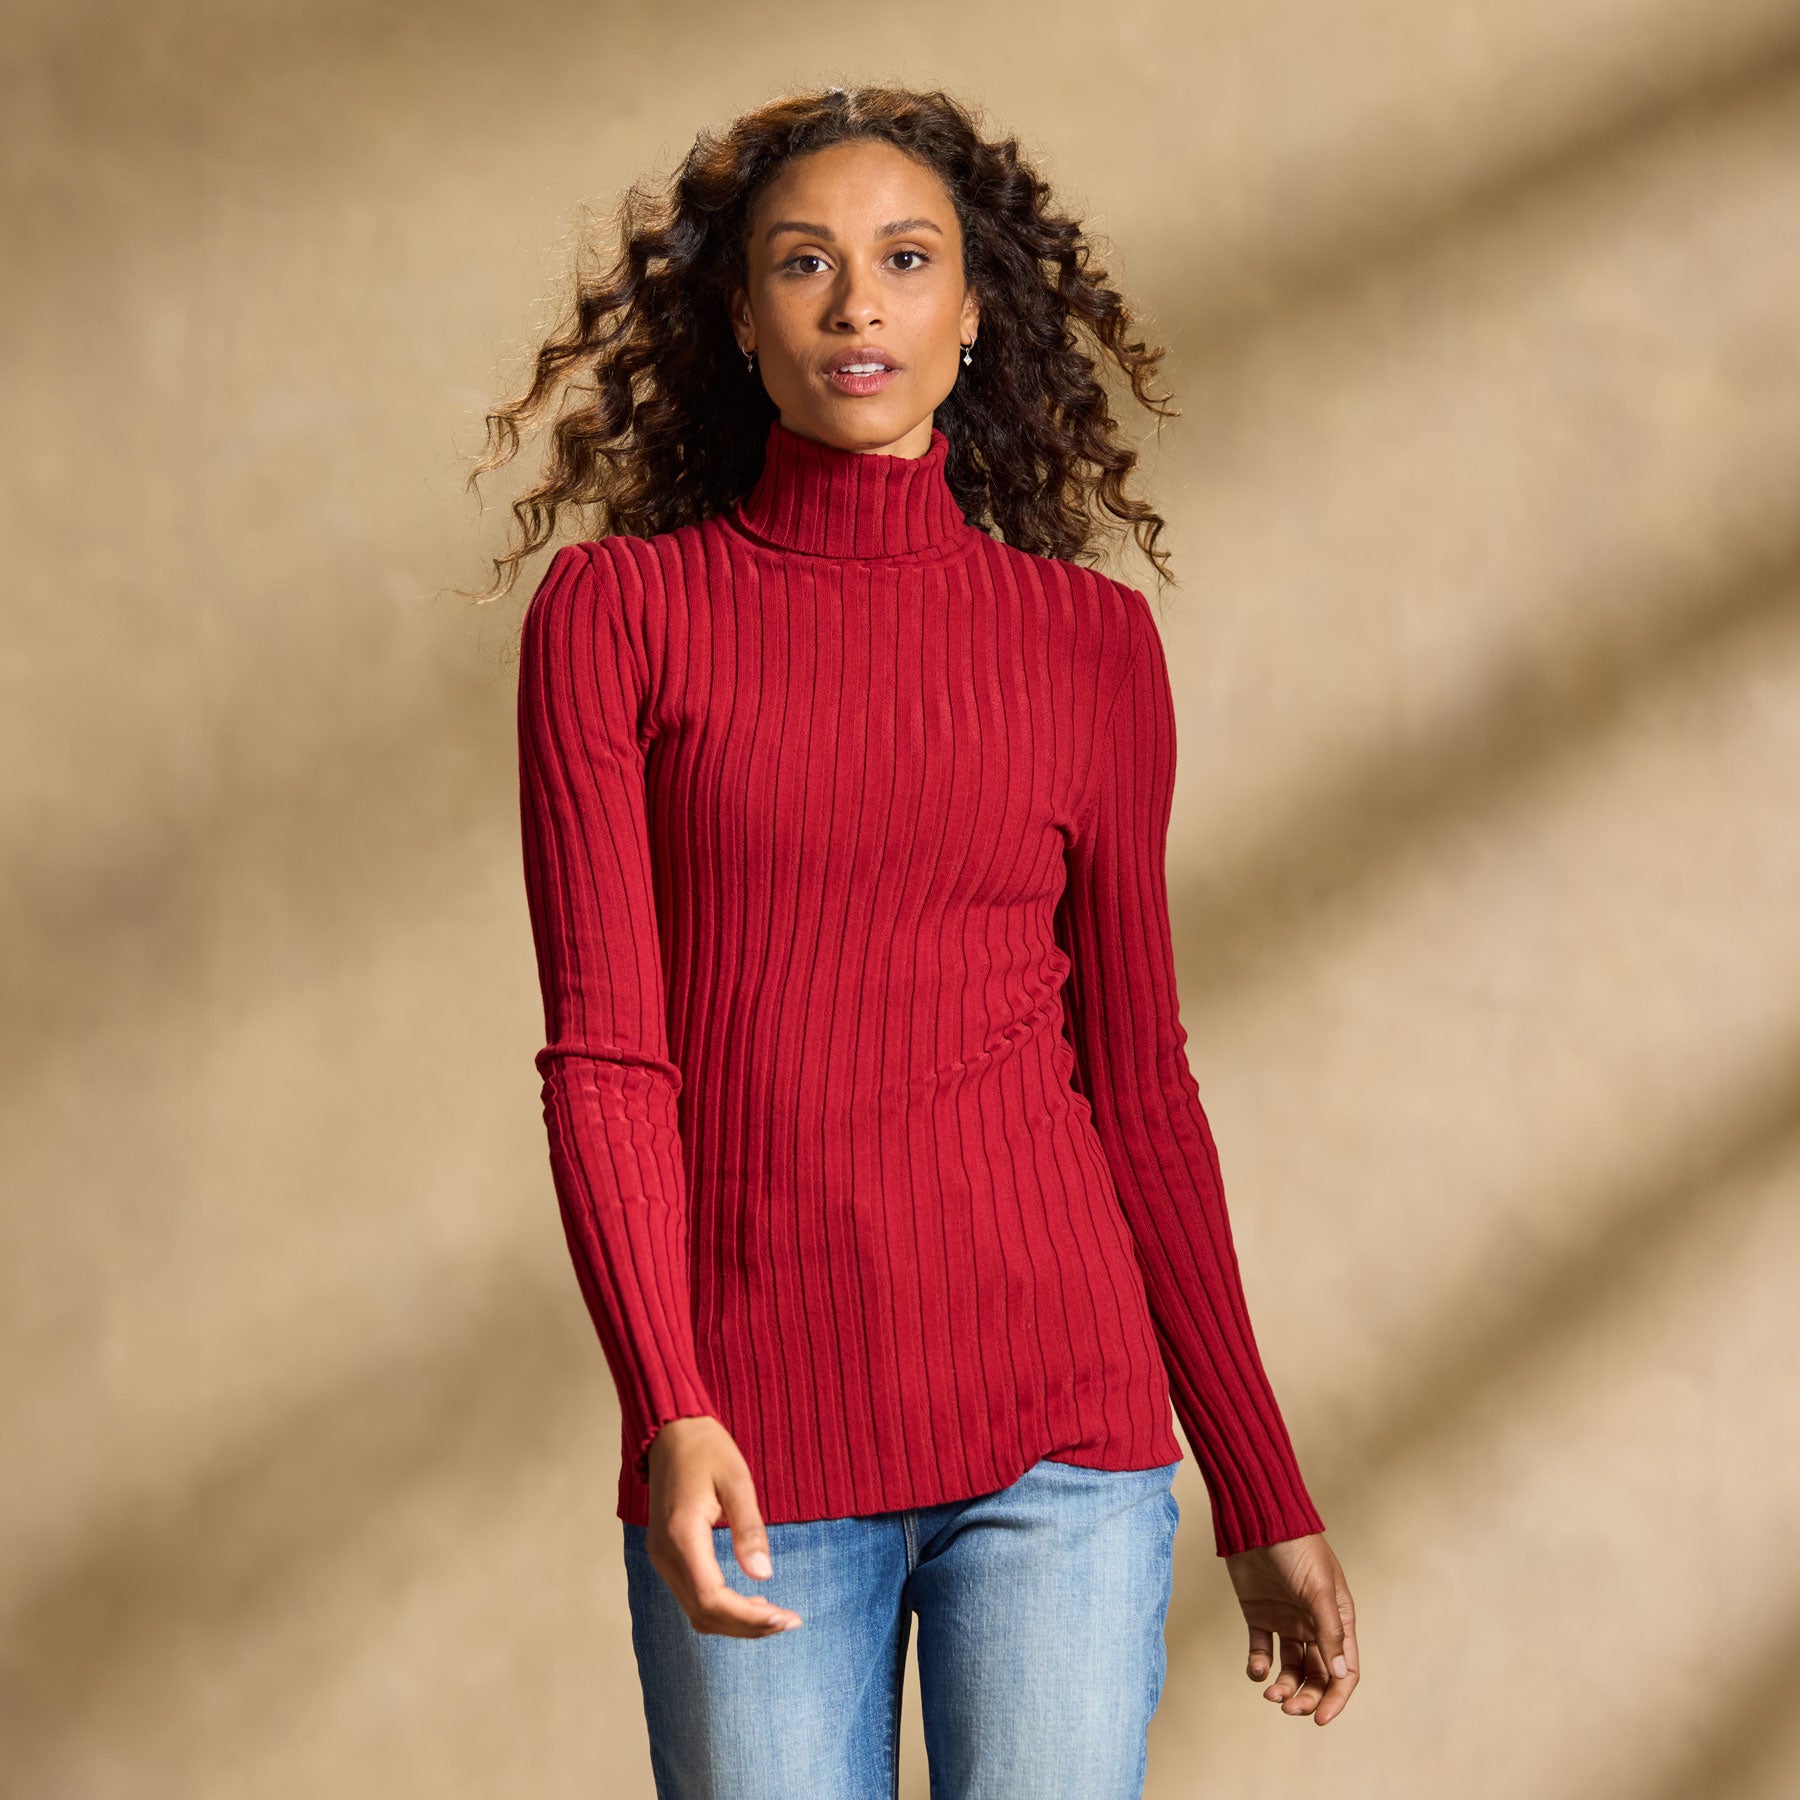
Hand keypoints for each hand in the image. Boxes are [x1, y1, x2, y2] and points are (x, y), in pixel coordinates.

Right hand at [643, 1416, 803, 1637]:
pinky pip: (692, 1596)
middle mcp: (664, 1554)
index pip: (712, 1599)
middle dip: (748, 1626)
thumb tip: (764, 1576)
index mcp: (681, 1536)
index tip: (786, 1617)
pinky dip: (721, 1608)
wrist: (670, 1432)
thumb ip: (749, 1529)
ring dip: (736, 1621)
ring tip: (775, 1615)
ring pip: (696, 1611)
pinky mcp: (665, 1555)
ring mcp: (661, 1557)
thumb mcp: (737, 1481)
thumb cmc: (707, 1450)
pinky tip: (750, 1599)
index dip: (748, 1618)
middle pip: (704, 1614)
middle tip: (789, 1621)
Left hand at [1225, 1531, 1358, 1724]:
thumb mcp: (1318, 1590)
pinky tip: (1256, 1670)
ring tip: (1269, 1693)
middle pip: (1316, 1675)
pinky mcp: (1259, 1615)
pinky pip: (1261, 1651)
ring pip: (1290, 1668)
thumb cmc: (1296, 1548)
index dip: (1335, 1697)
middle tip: (1288, 1707)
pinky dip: (1258, 1666)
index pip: (1344, 1670)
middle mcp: (1314, 1624)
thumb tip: (1341, 1675)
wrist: (1257, 1519)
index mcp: (1338, 1619)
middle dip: (1306, 1696)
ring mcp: (1286, 1621)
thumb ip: (1329, 1632)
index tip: (1319, 1719)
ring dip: (1283, 1686)